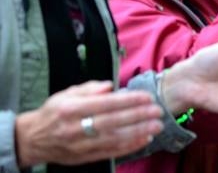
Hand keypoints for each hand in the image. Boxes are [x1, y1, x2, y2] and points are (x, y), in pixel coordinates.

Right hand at [15, 81, 163, 167]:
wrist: (32, 140)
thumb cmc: (53, 113)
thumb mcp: (66, 94)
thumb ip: (89, 88)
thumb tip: (110, 86)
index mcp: (70, 109)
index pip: (104, 104)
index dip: (128, 101)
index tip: (146, 97)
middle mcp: (75, 128)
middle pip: (112, 122)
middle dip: (138, 116)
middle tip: (158, 111)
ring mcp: (80, 145)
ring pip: (113, 139)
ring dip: (138, 132)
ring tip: (156, 126)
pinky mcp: (84, 157)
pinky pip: (110, 152)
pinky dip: (129, 146)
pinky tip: (144, 139)